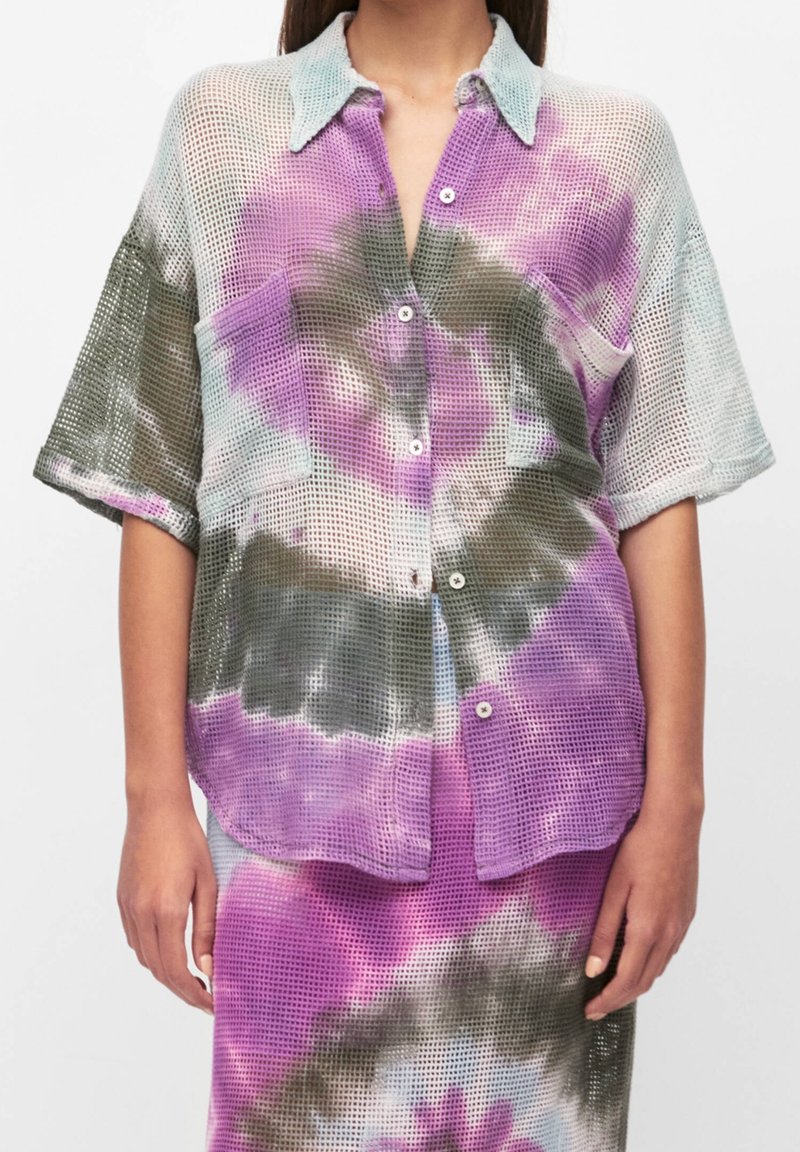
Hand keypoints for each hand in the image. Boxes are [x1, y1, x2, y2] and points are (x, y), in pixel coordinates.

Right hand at [117, 794, 216, 1013]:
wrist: (154, 809)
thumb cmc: (187, 839)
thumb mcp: (208, 882)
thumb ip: (207, 927)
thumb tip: (208, 966)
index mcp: (167, 910)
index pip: (177, 970)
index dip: (195, 993)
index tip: (213, 1003)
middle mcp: (142, 914)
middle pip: (159, 970)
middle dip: (183, 990)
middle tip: (206, 997)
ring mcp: (128, 908)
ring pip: (144, 958)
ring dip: (166, 974)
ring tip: (192, 978)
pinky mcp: (122, 900)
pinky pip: (134, 940)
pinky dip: (152, 954)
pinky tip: (170, 951)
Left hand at [583, 799, 701, 1018]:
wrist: (675, 826)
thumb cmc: (640, 850)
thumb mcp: (613, 889)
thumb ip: (603, 932)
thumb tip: (592, 969)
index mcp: (647, 929)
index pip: (627, 981)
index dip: (608, 1000)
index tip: (590, 1011)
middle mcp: (669, 934)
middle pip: (644, 981)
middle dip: (620, 998)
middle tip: (598, 1006)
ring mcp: (681, 926)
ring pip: (659, 969)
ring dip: (637, 984)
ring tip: (613, 987)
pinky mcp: (687, 916)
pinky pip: (668, 952)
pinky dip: (651, 965)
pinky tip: (636, 959)